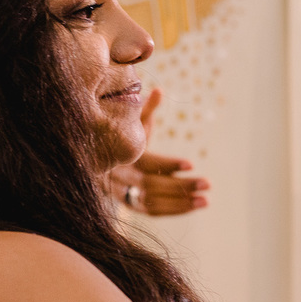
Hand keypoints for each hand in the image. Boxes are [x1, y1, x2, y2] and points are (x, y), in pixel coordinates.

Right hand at [106, 87, 208, 215]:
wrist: (92, 157)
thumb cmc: (118, 134)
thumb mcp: (130, 121)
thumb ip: (146, 109)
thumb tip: (159, 90)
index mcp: (118, 154)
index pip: (147, 163)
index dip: (168, 164)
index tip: (191, 164)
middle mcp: (118, 177)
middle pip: (151, 185)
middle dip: (181, 186)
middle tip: (208, 183)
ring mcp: (122, 193)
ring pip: (152, 203)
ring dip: (181, 203)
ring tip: (205, 200)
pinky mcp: (129, 204)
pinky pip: (153, 211)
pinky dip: (174, 209)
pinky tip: (194, 205)